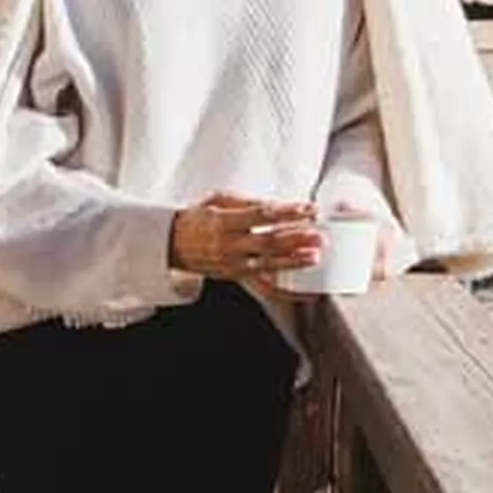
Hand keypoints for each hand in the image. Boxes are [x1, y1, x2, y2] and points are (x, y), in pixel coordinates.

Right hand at [168, 192, 322, 283]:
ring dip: (293, 262)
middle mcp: (228, 245)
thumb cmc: (198, 218)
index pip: (262, 215)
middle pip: (267, 242)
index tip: (309, 209)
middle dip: (295, 239)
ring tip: (314, 258)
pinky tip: (303, 292)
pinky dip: (285, 292)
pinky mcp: (236, 277)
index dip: (288, 212)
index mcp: (223, 221)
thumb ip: (248, 202)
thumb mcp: (219, 200)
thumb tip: (279, 205)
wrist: (174, 244)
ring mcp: (232, 264)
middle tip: (318, 236)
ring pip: (268, 266)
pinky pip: (263, 288)